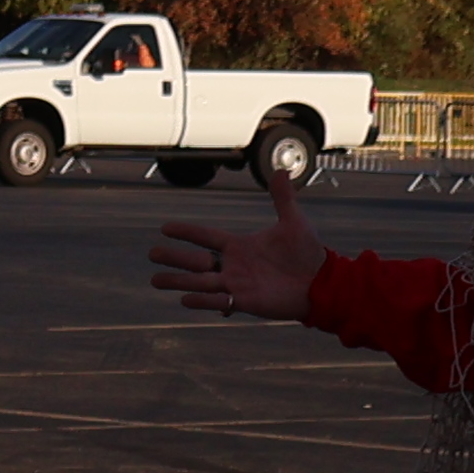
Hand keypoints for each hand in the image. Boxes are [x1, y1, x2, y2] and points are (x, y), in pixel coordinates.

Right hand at [148, 177, 324, 321]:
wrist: (321, 283)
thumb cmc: (307, 253)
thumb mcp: (293, 222)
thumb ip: (283, 198)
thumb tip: (281, 170)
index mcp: (240, 246)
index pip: (206, 237)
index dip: (186, 232)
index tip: (165, 228)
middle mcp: (233, 265)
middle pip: (195, 261)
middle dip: (173, 258)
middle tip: (152, 254)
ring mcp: (236, 284)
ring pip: (200, 283)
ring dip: (178, 281)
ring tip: (155, 281)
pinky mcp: (244, 302)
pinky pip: (218, 302)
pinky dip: (202, 301)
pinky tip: (184, 299)